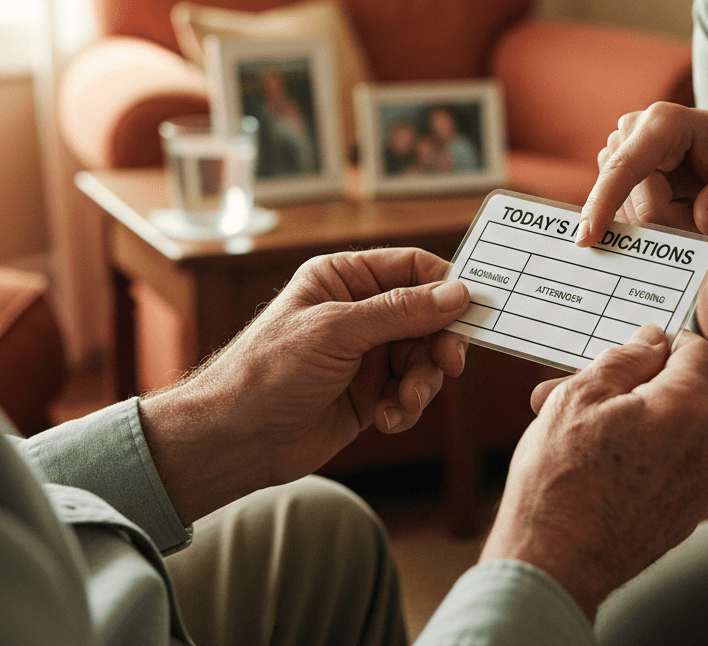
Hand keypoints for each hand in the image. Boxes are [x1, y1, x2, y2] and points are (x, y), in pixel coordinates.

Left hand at [138, 248, 468, 523]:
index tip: (473, 312)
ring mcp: (366, 353)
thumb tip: (457, 292)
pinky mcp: (370, 393)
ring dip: (422, 382)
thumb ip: (400, 311)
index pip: (413, 268)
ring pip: (424, 358)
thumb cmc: (270, 370)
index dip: (447, 285)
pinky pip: (410, 392)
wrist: (235, 439)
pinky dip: (407, 407)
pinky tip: (386, 420)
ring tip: (403, 402)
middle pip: (428, 316)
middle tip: (448, 365)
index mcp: (345, 278)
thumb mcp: (337, 331)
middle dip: (439, 343)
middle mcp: (359, 311)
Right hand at [479, 326, 707, 622]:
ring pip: (666, 431)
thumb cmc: (560, 476)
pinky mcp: (679, 518)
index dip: (669, 339)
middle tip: (574, 388)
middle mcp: (705, 451)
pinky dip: (633, 455)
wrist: (553, 564)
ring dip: (626, 420)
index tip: (637, 343)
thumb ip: (624, 359)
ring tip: (569, 429)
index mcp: (686, 410)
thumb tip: (651, 341)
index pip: (700, 352)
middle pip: (677, 394)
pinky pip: (664, 467)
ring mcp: (695, 490)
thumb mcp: (580, 394)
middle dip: (630, 385)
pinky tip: (586, 464)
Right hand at [575, 102, 707, 246]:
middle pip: (633, 200)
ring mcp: (617, 146)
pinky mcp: (610, 164)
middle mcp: (631, 127)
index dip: (604, 201)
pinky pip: (617, 209)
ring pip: (625, 209)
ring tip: (690, 200)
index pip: (625, 168)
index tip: (587, 237)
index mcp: (664, 121)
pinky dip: (645, 218)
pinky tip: (671, 202)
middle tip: (707, 210)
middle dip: (668, 219)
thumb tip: (705, 222)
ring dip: (660, 220)